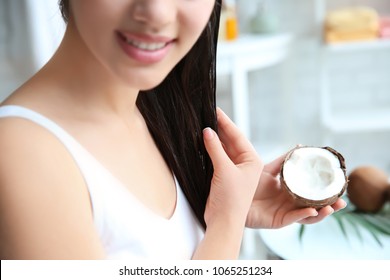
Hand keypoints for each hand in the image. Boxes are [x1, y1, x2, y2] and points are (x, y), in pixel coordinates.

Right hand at [203, 108, 262, 227]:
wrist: (223, 221)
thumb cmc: (231, 199)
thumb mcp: (224, 170)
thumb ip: (215, 149)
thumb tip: (207, 130)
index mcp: (252, 160)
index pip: (238, 136)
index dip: (226, 122)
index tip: (215, 109)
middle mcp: (245, 163)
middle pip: (231, 140)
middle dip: (220, 128)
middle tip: (207, 113)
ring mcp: (233, 170)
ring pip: (223, 148)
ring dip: (213, 138)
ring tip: (202, 123)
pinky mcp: (223, 176)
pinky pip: (216, 157)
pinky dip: (210, 149)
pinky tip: (202, 140)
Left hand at [245, 153, 346, 228]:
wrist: (233, 195)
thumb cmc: (251, 184)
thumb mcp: (270, 170)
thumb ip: (284, 160)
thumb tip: (300, 146)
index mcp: (292, 192)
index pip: (313, 193)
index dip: (327, 192)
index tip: (341, 186)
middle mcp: (291, 204)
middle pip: (316, 206)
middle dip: (330, 205)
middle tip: (342, 201)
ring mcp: (286, 213)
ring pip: (308, 216)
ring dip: (322, 213)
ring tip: (331, 207)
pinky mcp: (278, 221)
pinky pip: (293, 219)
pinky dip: (303, 215)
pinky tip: (311, 210)